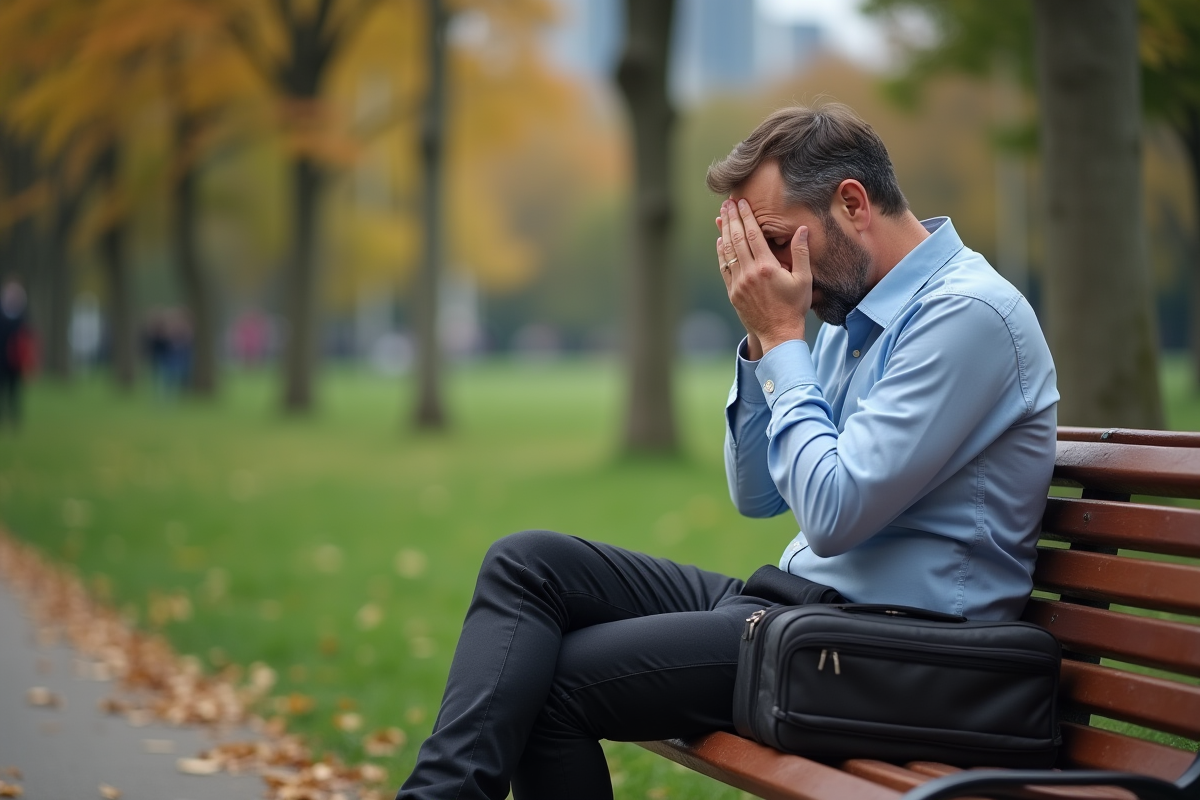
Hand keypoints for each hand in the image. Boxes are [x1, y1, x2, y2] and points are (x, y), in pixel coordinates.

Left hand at [717, 198, 810, 354]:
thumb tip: (801, 229)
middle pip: (737, 239)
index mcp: (767, 267)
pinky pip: (724, 268)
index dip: (747, 217)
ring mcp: (739, 283)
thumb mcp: (803, 279)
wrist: (778, 333)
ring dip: (724, 232)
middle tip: (728, 203)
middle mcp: (749, 273)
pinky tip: (721, 241)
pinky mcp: (733, 292)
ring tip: (722, 216)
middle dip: (732, 219)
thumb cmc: (794, 307)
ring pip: (728, 252)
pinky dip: (722, 253)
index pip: (754, 235)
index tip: (742, 203)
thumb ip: (801, 252)